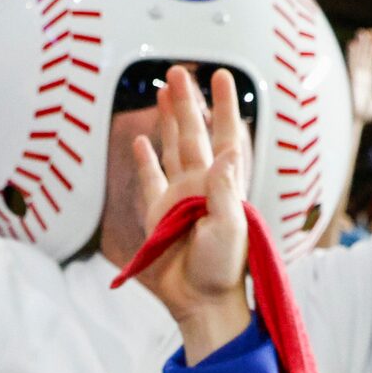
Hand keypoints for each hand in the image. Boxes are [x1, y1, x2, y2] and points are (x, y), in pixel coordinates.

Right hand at [129, 64, 253, 360]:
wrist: (201, 301)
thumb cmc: (223, 268)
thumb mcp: (230, 228)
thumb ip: (224, 191)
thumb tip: (227, 152)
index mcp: (224, 184)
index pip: (225, 135)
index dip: (223, 106)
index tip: (221, 76)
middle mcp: (201, 185)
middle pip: (193, 134)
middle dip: (187, 103)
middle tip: (179, 71)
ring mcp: (178, 198)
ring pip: (172, 149)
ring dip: (169, 122)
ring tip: (163, 92)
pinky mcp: (157, 215)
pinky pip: (150, 181)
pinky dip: (145, 161)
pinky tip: (140, 142)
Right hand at [347, 26, 371, 126]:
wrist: (355, 119)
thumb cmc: (364, 114)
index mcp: (368, 81)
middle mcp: (361, 76)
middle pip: (365, 56)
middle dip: (367, 44)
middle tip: (370, 31)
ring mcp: (355, 75)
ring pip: (359, 56)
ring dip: (360, 44)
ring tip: (362, 31)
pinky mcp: (350, 77)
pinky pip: (351, 62)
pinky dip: (351, 53)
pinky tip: (352, 43)